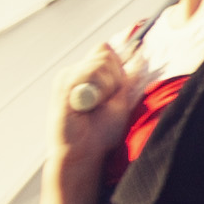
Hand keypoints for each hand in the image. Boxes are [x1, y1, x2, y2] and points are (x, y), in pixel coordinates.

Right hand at [47, 40, 141, 170]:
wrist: (83, 152)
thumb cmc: (100, 132)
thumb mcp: (120, 100)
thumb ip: (126, 79)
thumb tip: (140, 55)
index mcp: (86, 74)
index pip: (105, 50)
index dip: (116, 68)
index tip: (115, 92)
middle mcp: (74, 72)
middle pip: (105, 54)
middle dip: (114, 79)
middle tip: (104, 103)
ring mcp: (67, 77)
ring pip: (100, 62)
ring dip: (107, 87)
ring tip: (95, 107)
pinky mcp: (63, 85)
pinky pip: (90, 73)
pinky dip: (98, 90)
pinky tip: (88, 106)